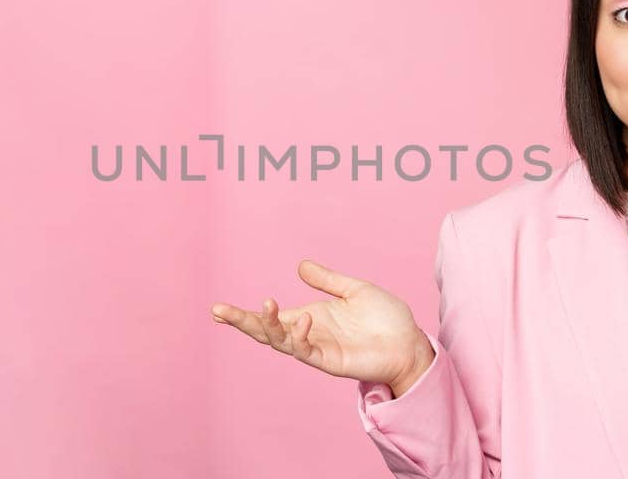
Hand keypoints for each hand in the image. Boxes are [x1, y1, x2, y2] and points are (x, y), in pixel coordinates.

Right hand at [209, 259, 433, 392]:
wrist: (409, 342)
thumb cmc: (385, 318)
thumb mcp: (353, 290)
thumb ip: (327, 280)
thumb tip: (299, 265)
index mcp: (309, 317)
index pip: (271, 317)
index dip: (245, 314)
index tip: (218, 309)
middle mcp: (308, 333)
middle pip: (266, 331)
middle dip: (241, 322)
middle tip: (217, 310)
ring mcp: (317, 348)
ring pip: (281, 341)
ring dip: (267, 326)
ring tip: (265, 305)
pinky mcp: (330, 361)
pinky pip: (306, 352)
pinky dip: (300, 337)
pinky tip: (302, 320)